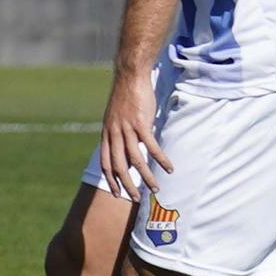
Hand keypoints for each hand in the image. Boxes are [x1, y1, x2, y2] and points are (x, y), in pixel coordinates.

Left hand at [98, 70, 171, 200]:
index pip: (106, 163)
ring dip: (146, 176)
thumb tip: (129, 153)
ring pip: (136, 159)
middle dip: (127, 185)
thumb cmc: (126, 98)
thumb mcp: (117, 119)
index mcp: (107, 134)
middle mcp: (114, 134)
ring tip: (156, 188)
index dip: (111, 179)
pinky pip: (151, 146)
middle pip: (119, 166)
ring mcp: (127, 129)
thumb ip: (120, 136)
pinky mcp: (141, 123)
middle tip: (137, 198)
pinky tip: (169, 168)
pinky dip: (161, 159)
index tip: (117, 193)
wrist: (129, 77)